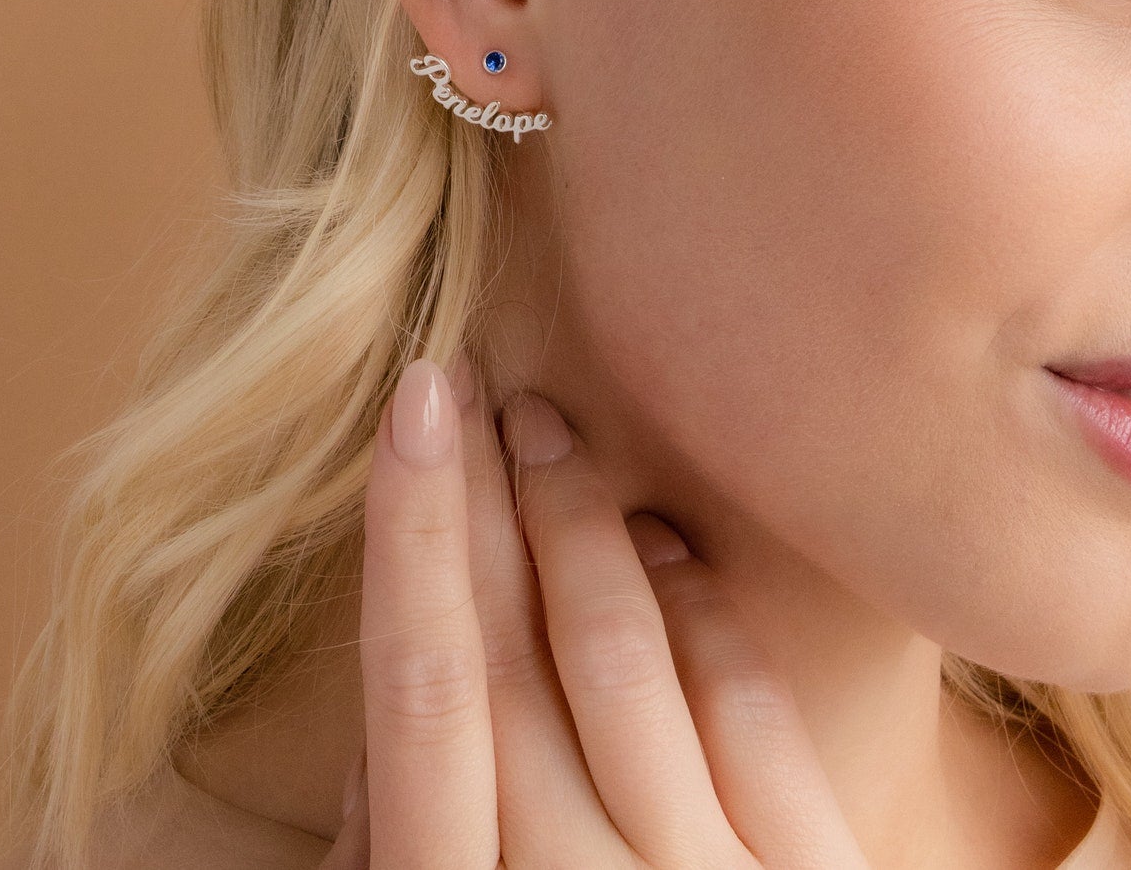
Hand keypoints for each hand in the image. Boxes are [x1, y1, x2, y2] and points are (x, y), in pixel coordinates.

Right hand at [319, 355, 872, 868]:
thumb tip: (379, 744)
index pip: (429, 693)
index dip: (415, 536)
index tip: (414, 407)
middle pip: (522, 655)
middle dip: (488, 505)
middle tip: (470, 386)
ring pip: (634, 664)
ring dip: (585, 531)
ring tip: (548, 432)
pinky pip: (751, 721)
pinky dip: (701, 619)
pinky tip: (664, 542)